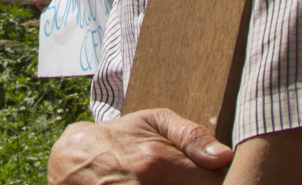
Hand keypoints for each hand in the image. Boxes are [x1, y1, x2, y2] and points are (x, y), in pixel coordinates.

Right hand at [48, 109, 232, 184]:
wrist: (74, 160)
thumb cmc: (120, 138)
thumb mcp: (154, 122)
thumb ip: (191, 136)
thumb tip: (225, 156)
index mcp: (158, 163)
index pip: (214, 181)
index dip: (226, 177)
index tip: (227, 172)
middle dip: (205, 184)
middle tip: (202, 176)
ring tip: (180, 178)